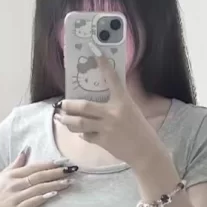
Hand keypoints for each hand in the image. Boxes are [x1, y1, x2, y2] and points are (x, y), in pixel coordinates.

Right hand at [0, 149, 74, 206]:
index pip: (34, 167)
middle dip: (56, 172)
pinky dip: (43, 197)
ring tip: (68, 182)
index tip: (63, 162)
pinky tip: (54, 195)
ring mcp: (14, 197)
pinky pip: (32, 202)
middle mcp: (13, 184)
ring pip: (38, 188)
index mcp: (11, 175)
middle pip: (38, 176)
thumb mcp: (2, 177)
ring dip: (55, 184)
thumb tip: (26, 150)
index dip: (49, 164)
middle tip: (72, 170)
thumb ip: (15, 164)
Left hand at [55, 48, 164, 168]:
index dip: (104, 66)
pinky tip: (79, 131)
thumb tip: (112, 87)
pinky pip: (87, 135)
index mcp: (123, 101)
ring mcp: (106, 128)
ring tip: (61, 118)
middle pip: (84, 106)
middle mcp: (112, 113)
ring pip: (81, 123)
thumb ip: (121, 100)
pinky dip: (81, 133)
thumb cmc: (141, 129)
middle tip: (61, 104)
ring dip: (68, 120)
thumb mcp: (133, 110)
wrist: (145, 151)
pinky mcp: (103, 141)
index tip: (96, 55)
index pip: (113, 79)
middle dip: (69, 105)